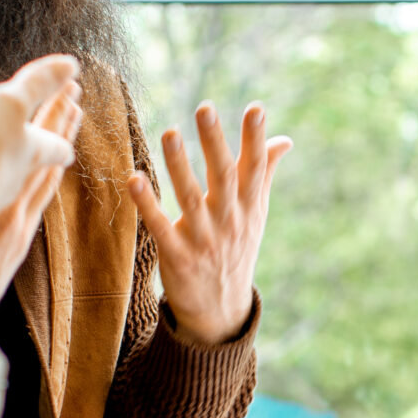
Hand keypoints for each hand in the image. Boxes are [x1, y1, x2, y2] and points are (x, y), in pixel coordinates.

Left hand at [127, 101, 291, 344]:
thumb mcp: (256, 214)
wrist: (221, 310)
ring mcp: (203, 239)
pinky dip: (147, 204)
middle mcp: (228, 220)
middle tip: (206, 109)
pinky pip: (160, 227)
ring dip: (179, 166)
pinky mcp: (176, 256)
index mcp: (248, 207)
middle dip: (215, 142)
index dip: (256, 139)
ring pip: (190, 198)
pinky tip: (133, 179)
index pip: (255, 168)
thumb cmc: (237, 249)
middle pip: (223, 177)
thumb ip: (264, 173)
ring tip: (169, 133)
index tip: (256, 108)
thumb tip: (284, 139)